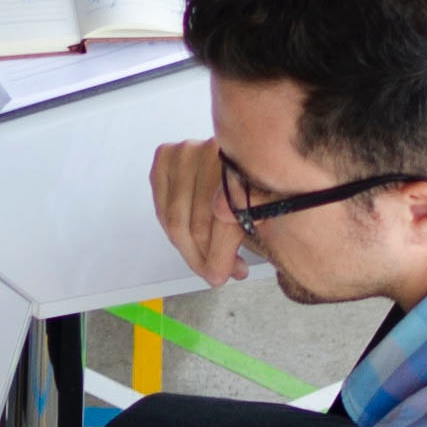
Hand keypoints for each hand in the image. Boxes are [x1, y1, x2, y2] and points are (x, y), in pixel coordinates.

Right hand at [149, 138, 251, 288]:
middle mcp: (212, 150)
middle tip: (213, 274)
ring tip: (206, 261)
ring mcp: (186, 150)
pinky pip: (162, 209)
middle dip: (203, 258)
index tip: (221, 276)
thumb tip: (228, 271)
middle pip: (197, 224)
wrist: (246, 155)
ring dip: (189, 250)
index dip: (220, 256)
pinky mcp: (165, 155)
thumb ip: (248, 230)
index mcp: (244, 163)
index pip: (224, 222)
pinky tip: (190, 239)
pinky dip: (173, 231)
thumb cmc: (254, 185)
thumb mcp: (264, 206)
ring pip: (176, 221)